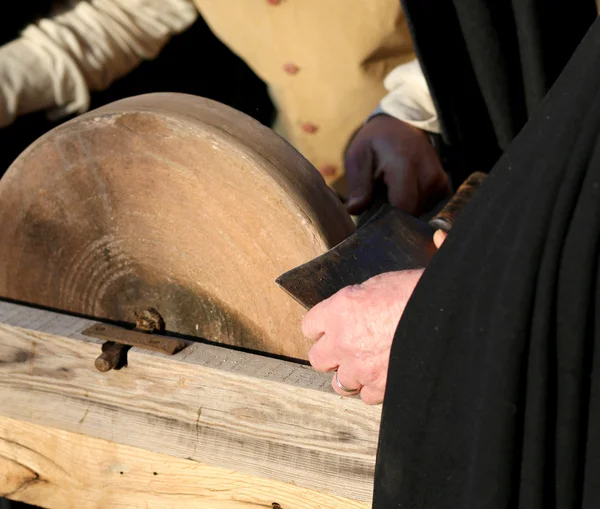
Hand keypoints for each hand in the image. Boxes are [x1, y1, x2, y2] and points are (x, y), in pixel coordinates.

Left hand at [302, 270, 423, 404]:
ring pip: (340, 383)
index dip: (321, 327)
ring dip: (351, 375)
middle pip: (317, 359)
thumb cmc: (416, 292)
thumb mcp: (379, 284)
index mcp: (339, 310)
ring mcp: (361, 368)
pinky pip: (367, 396)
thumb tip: (351, 312)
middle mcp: (343, 341)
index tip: (329, 329)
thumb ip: (355, 302)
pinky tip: (384, 376)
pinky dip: (374, 388)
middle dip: (330, 354)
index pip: (310, 326)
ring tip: (365, 366)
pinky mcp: (382, 387)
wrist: (446, 315)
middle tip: (345, 349)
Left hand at [344, 114, 450, 216]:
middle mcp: (429, 174)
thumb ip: (358, 185)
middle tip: (379, 196)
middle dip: (393, 212)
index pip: (403, 206)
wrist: (400, 124)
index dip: (387, 216)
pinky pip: (428, 207)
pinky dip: (414, 204)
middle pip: (412, 213)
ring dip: (403, 207)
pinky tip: (404, 190)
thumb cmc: (375, 142)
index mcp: (406, 164)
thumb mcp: (358, 157)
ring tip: (391, 189)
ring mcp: (439, 181)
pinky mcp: (444, 186)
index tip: (373, 211)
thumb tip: (354, 210)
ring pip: (419, 212)